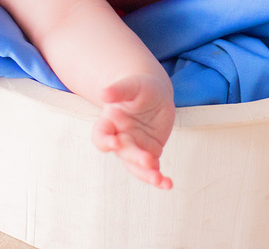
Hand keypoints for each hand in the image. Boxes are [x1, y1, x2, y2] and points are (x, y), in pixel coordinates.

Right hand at [90, 72, 174, 188]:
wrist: (155, 94)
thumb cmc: (139, 87)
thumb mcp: (132, 84)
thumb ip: (119, 90)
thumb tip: (103, 92)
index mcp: (110, 122)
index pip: (100, 135)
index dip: (104, 141)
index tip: (114, 143)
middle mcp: (120, 138)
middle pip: (123, 153)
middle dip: (134, 157)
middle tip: (148, 159)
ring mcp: (135, 148)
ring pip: (136, 166)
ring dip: (146, 175)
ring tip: (159, 179)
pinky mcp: (150, 152)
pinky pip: (152, 168)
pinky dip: (159, 178)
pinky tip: (168, 184)